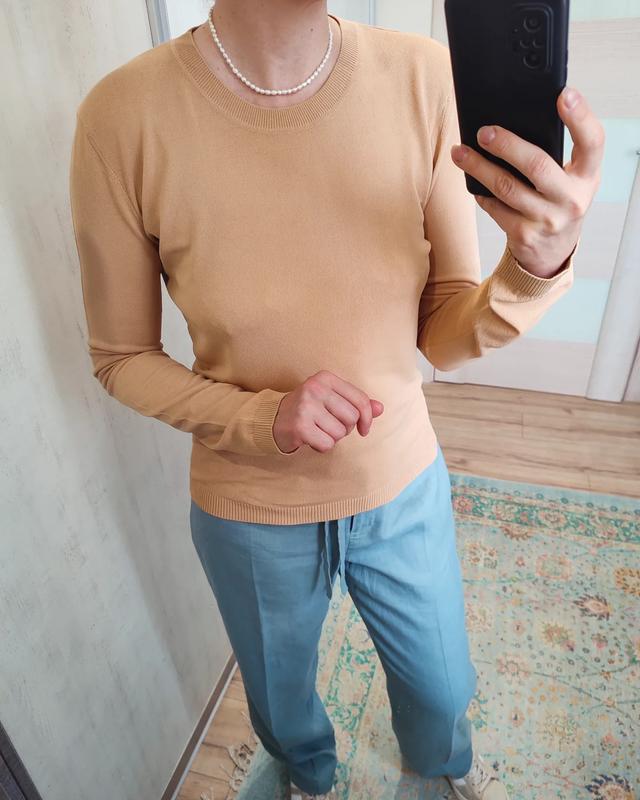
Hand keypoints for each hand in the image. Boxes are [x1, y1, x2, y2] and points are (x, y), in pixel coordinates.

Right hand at [273, 370, 383, 453]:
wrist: (273, 419)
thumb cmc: (309, 409)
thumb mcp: (332, 399)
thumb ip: (357, 403)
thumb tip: (380, 409)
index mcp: (325, 378)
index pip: (360, 400)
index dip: (367, 418)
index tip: (363, 428)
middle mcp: (315, 388)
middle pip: (352, 418)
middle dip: (346, 428)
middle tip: (329, 426)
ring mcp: (306, 407)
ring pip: (340, 433)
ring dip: (332, 437)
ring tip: (318, 430)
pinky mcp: (300, 426)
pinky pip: (327, 444)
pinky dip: (322, 446)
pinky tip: (311, 438)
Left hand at [450, 86, 603, 276]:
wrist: (554, 251)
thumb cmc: (559, 201)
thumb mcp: (571, 178)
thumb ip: (556, 155)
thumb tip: (513, 124)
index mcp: (588, 176)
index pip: (592, 142)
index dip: (581, 117)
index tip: (565, 94)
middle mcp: (572, 199)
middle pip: (537, 165)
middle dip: (506, 145)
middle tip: (483, 131)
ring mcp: (547, 219)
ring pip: (507, 188)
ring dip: (479, 167)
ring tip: (460, 152)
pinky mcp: (524, 235)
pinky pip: (495, 208)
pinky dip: (482, 194)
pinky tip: (473, 182)